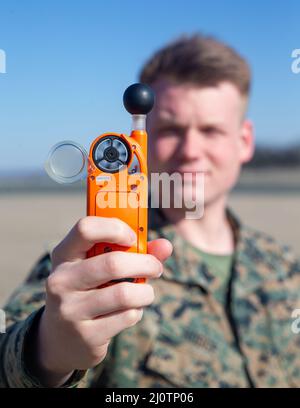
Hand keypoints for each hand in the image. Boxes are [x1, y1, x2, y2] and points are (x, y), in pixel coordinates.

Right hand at [34, 216, 171, 385]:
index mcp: (63, 255)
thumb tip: (166, 245)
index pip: (85, 229)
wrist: (61, 340)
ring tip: (145, 293)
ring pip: (125, 294)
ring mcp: (70, 310)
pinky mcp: (86, 335)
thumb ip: (133, 252)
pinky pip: (126, 317)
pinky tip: (130, 312)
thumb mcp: (98, 267)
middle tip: (156, 268)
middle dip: (145, 264)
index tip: (133, 238)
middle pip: (113, 263)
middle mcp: (61, 281)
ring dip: (145, 292)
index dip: (115, 228)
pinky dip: (137, 312)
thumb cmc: (88, 291)